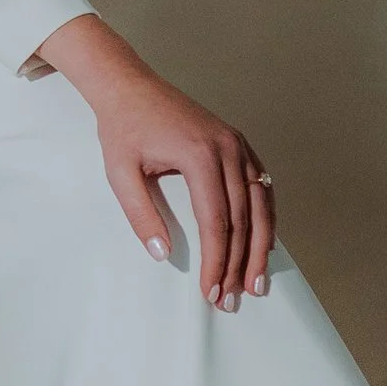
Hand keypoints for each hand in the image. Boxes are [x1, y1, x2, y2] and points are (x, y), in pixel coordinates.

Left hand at [33, 14, 275, 309]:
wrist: (131, 87)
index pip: (216, 221)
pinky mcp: (239, 144)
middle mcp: (228, 149)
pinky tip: (264, 244)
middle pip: (243, 218)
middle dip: (239, 263)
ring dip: (261, 246)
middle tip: (234, 298)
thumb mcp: (120, 174)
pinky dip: (265, 218)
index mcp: (200, 155)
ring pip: (260, 204)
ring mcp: (238, 144)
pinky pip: (260, 186)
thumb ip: (141, 215)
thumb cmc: (123, 129)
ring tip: (257, 282)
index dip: (216, 260)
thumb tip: (163, 255)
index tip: (211, 290)